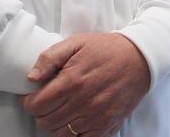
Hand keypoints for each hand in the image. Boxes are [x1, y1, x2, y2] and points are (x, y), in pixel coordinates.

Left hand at [22, 32, 150, 135]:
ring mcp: (95, 117)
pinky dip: (73, 133)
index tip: (33, 95)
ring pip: (60, 134)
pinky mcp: (106, 125)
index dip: (29, 101)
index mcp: (71, 81)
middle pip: (45, 121)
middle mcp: (82, 102)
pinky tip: (75, 119)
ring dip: (55, 123)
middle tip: (47, 101)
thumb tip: (31, 77)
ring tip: (61, 109)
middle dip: (41, 112)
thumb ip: (50, 57)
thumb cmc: (106, 49)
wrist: (139, 58)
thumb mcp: (77, 42)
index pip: (36, 105)